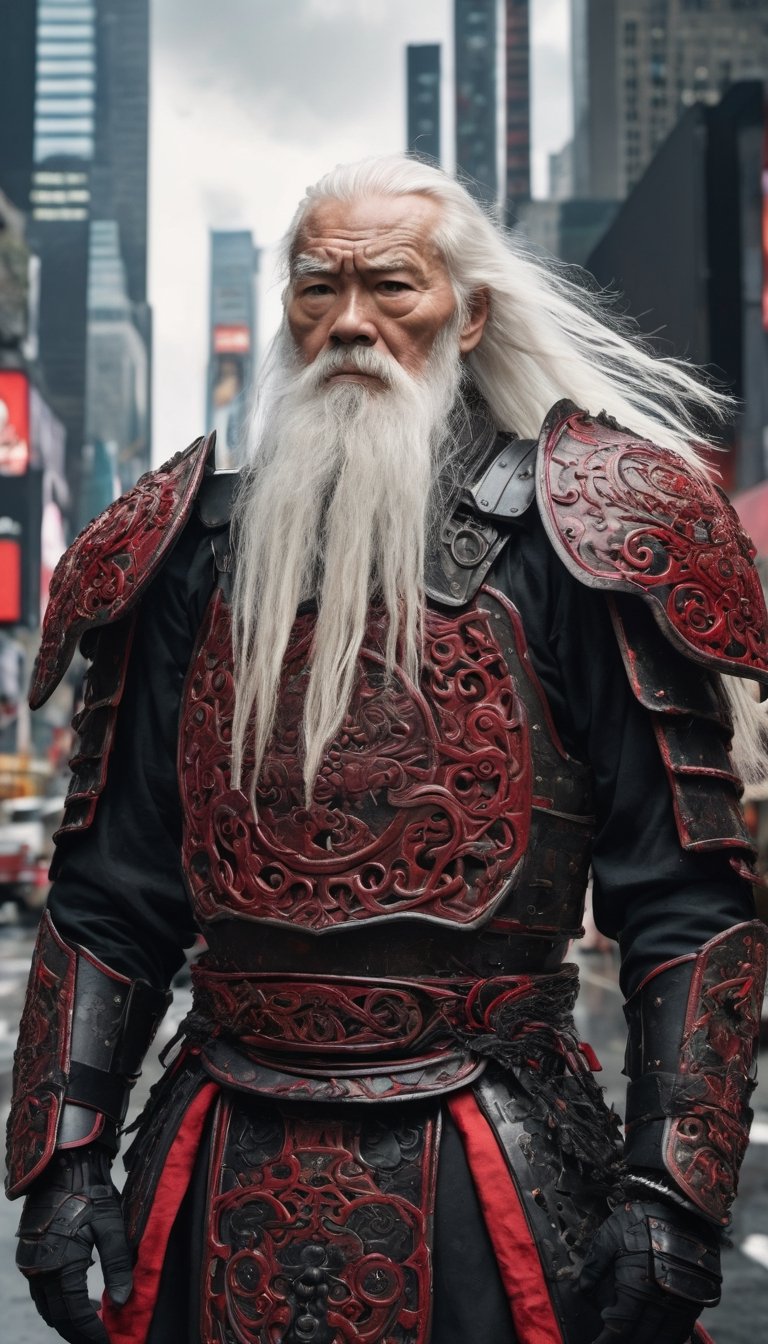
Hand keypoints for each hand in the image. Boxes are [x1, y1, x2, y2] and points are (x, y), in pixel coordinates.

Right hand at [16, 1146, 131, 1343]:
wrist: (64, 1166)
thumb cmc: (90, 1192)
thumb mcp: (111, 1226)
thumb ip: (118, 1265)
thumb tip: (123, 1301)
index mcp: (61, 1265)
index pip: (75, 1315)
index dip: (91, 1333)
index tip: (108, 1342)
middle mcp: (40, 1269)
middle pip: (58, 1317)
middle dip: (78, 1332)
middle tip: (100, 1339)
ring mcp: (31, 1262)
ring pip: (47, 1306)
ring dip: (67, 1319)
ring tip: (92, 1322)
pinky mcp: (30, 1254)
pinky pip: (42, 1291)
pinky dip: (58, 1302)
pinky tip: (78, 1298)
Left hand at [577, 1200, 720, 1343]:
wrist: (683, 1208)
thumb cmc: (643, 1219)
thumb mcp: (610, 1234)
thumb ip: (594, 1263)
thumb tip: (581, 1287)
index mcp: (636, 1287)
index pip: (619, 1328)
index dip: (606, 1340)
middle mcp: (660, 1301)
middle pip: (641, 1338)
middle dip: (624, 1343)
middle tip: (612, 1342)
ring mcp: (681, 1302)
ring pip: (663, 1339)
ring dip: (648, 1343)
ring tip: (633, 1341)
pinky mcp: (697, 1299)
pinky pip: (683, 1330)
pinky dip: (671, 1339)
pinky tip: (660, 1338)